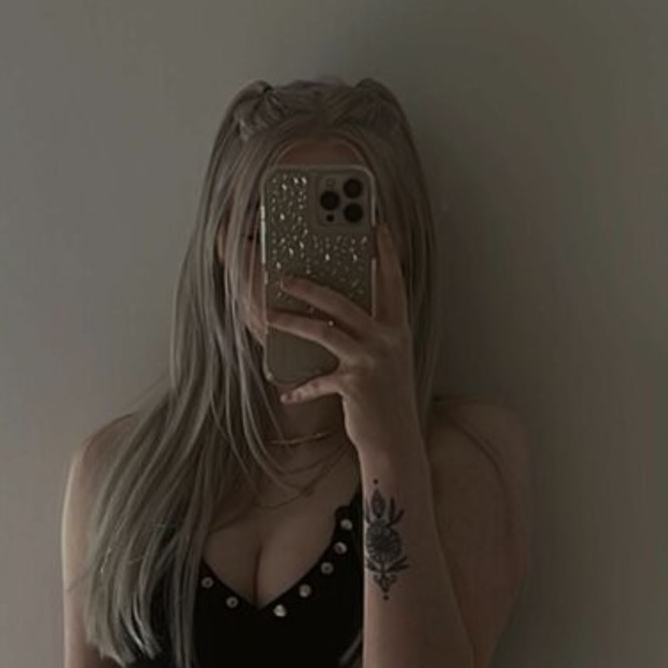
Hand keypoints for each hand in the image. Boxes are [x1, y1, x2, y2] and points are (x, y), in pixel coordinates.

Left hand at [263, 220, 419, 450]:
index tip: (377, 225)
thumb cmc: (386, 399)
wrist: (396, 442)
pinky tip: (287, 393)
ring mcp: (371, 361)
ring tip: (270, 316)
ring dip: (293, 322)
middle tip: (285, 276)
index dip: (386, 252)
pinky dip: (301, 387)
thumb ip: (370, 334)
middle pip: (344, 302)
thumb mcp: (385, 361)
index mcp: (397, 330)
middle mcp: (388, 340)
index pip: (393, 282)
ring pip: (325, 330)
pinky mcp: (354, 384)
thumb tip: (336, 312)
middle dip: (311, 286)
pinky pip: (319, 379)